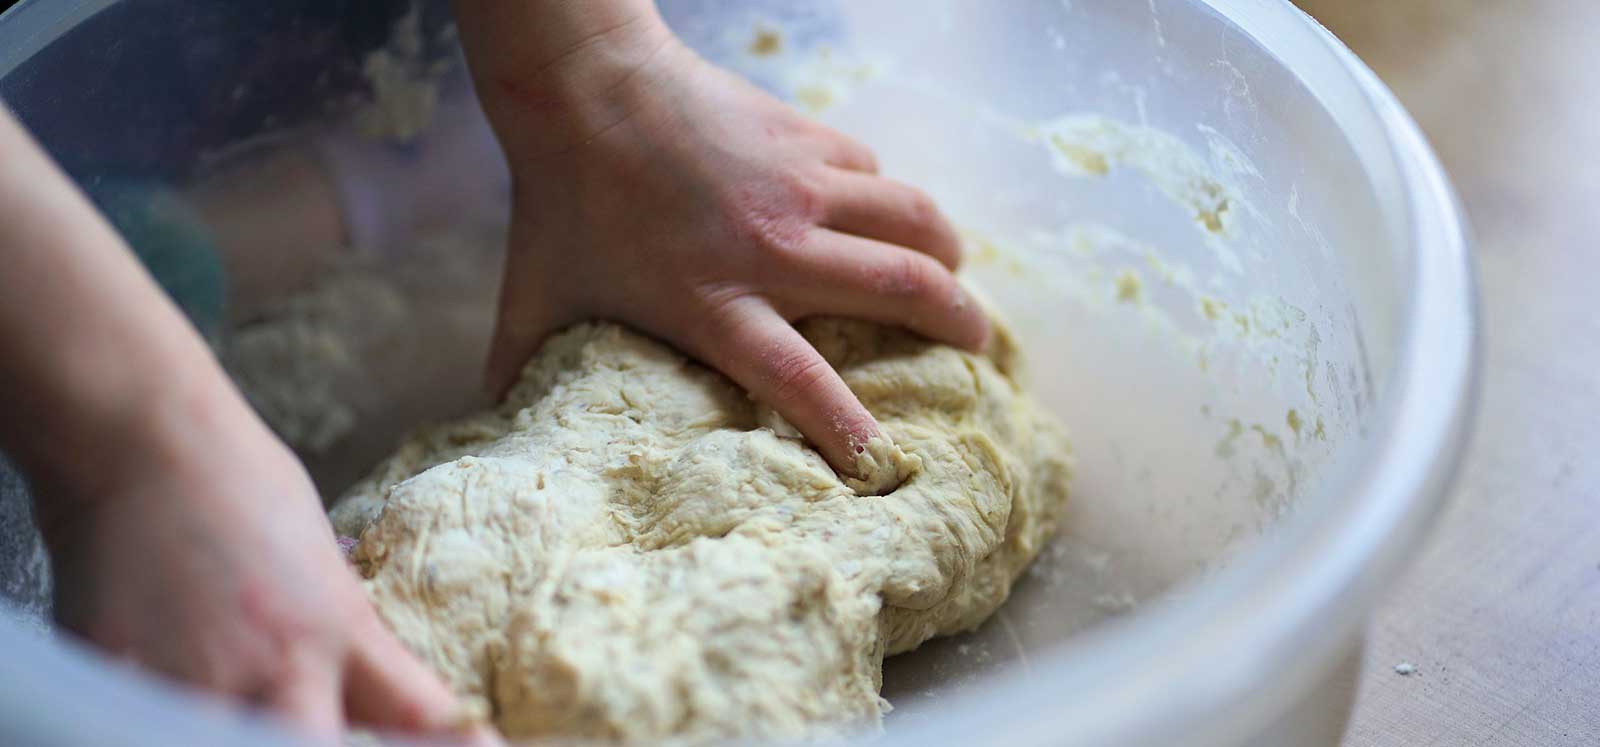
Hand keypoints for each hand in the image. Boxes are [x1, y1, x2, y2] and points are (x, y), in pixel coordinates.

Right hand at [34, 383, 493, 744]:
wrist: (147, 441)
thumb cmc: (244, 487)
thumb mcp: (323, 566)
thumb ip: (345, 638)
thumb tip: (368, 691)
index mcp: (341, 628)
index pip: (417, 716)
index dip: (456, 746)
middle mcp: (279, 664)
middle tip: (326, 734)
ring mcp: (195, 677)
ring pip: (235, 746)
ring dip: (246, 735)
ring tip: (247, 707)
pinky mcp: (119, 675)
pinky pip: (150, 722)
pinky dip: (168, 717)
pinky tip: (178, 686)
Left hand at [463, 14, 988, 475]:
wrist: (585, 88)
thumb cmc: (561, 205)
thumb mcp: (536, 301)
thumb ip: (523, 371)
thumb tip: (494, 429)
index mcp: (711, 300)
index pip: (797, 377)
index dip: (848, 426)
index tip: (884, 463)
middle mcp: (772, 246)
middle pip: (899, 286)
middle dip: (956, 323)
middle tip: (978, 347)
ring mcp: (800, 186)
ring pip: (914, 218)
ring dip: (948, 254)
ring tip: (957, 279)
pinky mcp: (809, 139)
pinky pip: (878, 174)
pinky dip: (892, 201)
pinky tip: (881, 215)